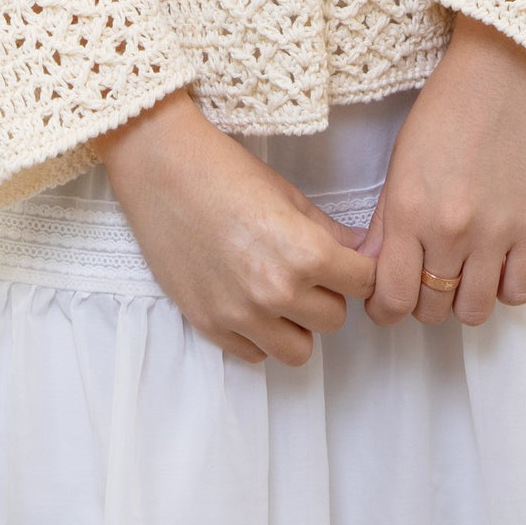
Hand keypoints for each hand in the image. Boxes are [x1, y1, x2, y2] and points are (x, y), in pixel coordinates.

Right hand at [94, 89, 377, 365]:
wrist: (161, 170)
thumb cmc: (226, 171)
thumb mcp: (288, 195)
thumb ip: (329, 232)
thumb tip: (362, 253)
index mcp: (305, 253)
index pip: (364, 284)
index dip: (360, 270)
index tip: (349, 264)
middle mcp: (277, 291)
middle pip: (335, 319)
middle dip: (327, 295)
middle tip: (305, 269)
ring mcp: (242, 315)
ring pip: (300, 350)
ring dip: (296, 323)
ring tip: (278, 292)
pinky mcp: (210, 327)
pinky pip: (256, 355)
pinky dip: (260, 335)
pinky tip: (247, 300)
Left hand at [358, 15, 525, 329]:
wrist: (500, 70)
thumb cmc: (444, 108)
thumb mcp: (400, 162)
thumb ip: (384, 222)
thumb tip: (369, 268)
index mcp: (408, 211)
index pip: (391, 299)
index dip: (385, 309)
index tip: (387, 299)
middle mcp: (449, 230)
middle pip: (431, 310)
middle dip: (422, 302)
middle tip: (424, 277)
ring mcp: (495, 232)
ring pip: (474, 312)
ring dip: (463, 299)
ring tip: (461, 272)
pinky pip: (520, 293)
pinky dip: (506, 289)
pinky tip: (497, 266)